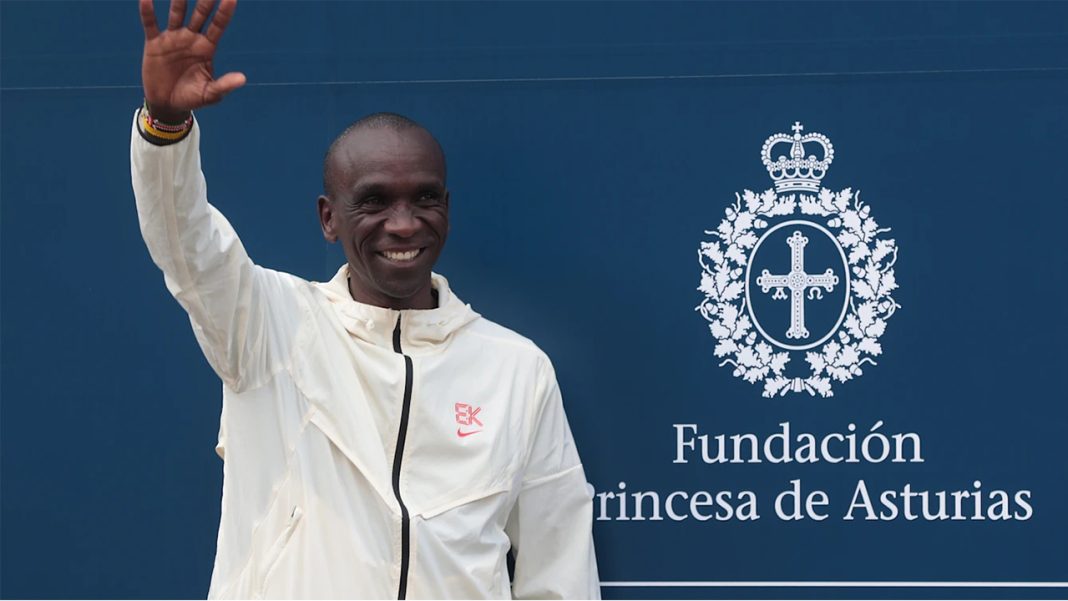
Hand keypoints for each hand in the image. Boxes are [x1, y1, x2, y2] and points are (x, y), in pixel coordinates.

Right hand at [140, 0, 244, 120]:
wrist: (167, 104)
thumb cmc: (192, 98)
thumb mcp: (209, 94)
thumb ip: (224, 85)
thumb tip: (242, 79)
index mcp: (207, 48)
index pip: (218, 25)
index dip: (224, 12)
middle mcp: (191, 39)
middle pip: (200, 14)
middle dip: (205, 0)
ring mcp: (173, 39)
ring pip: (176, 14)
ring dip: (179, 0)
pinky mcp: (154, 44)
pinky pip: (150, 24)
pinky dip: (148, 12)